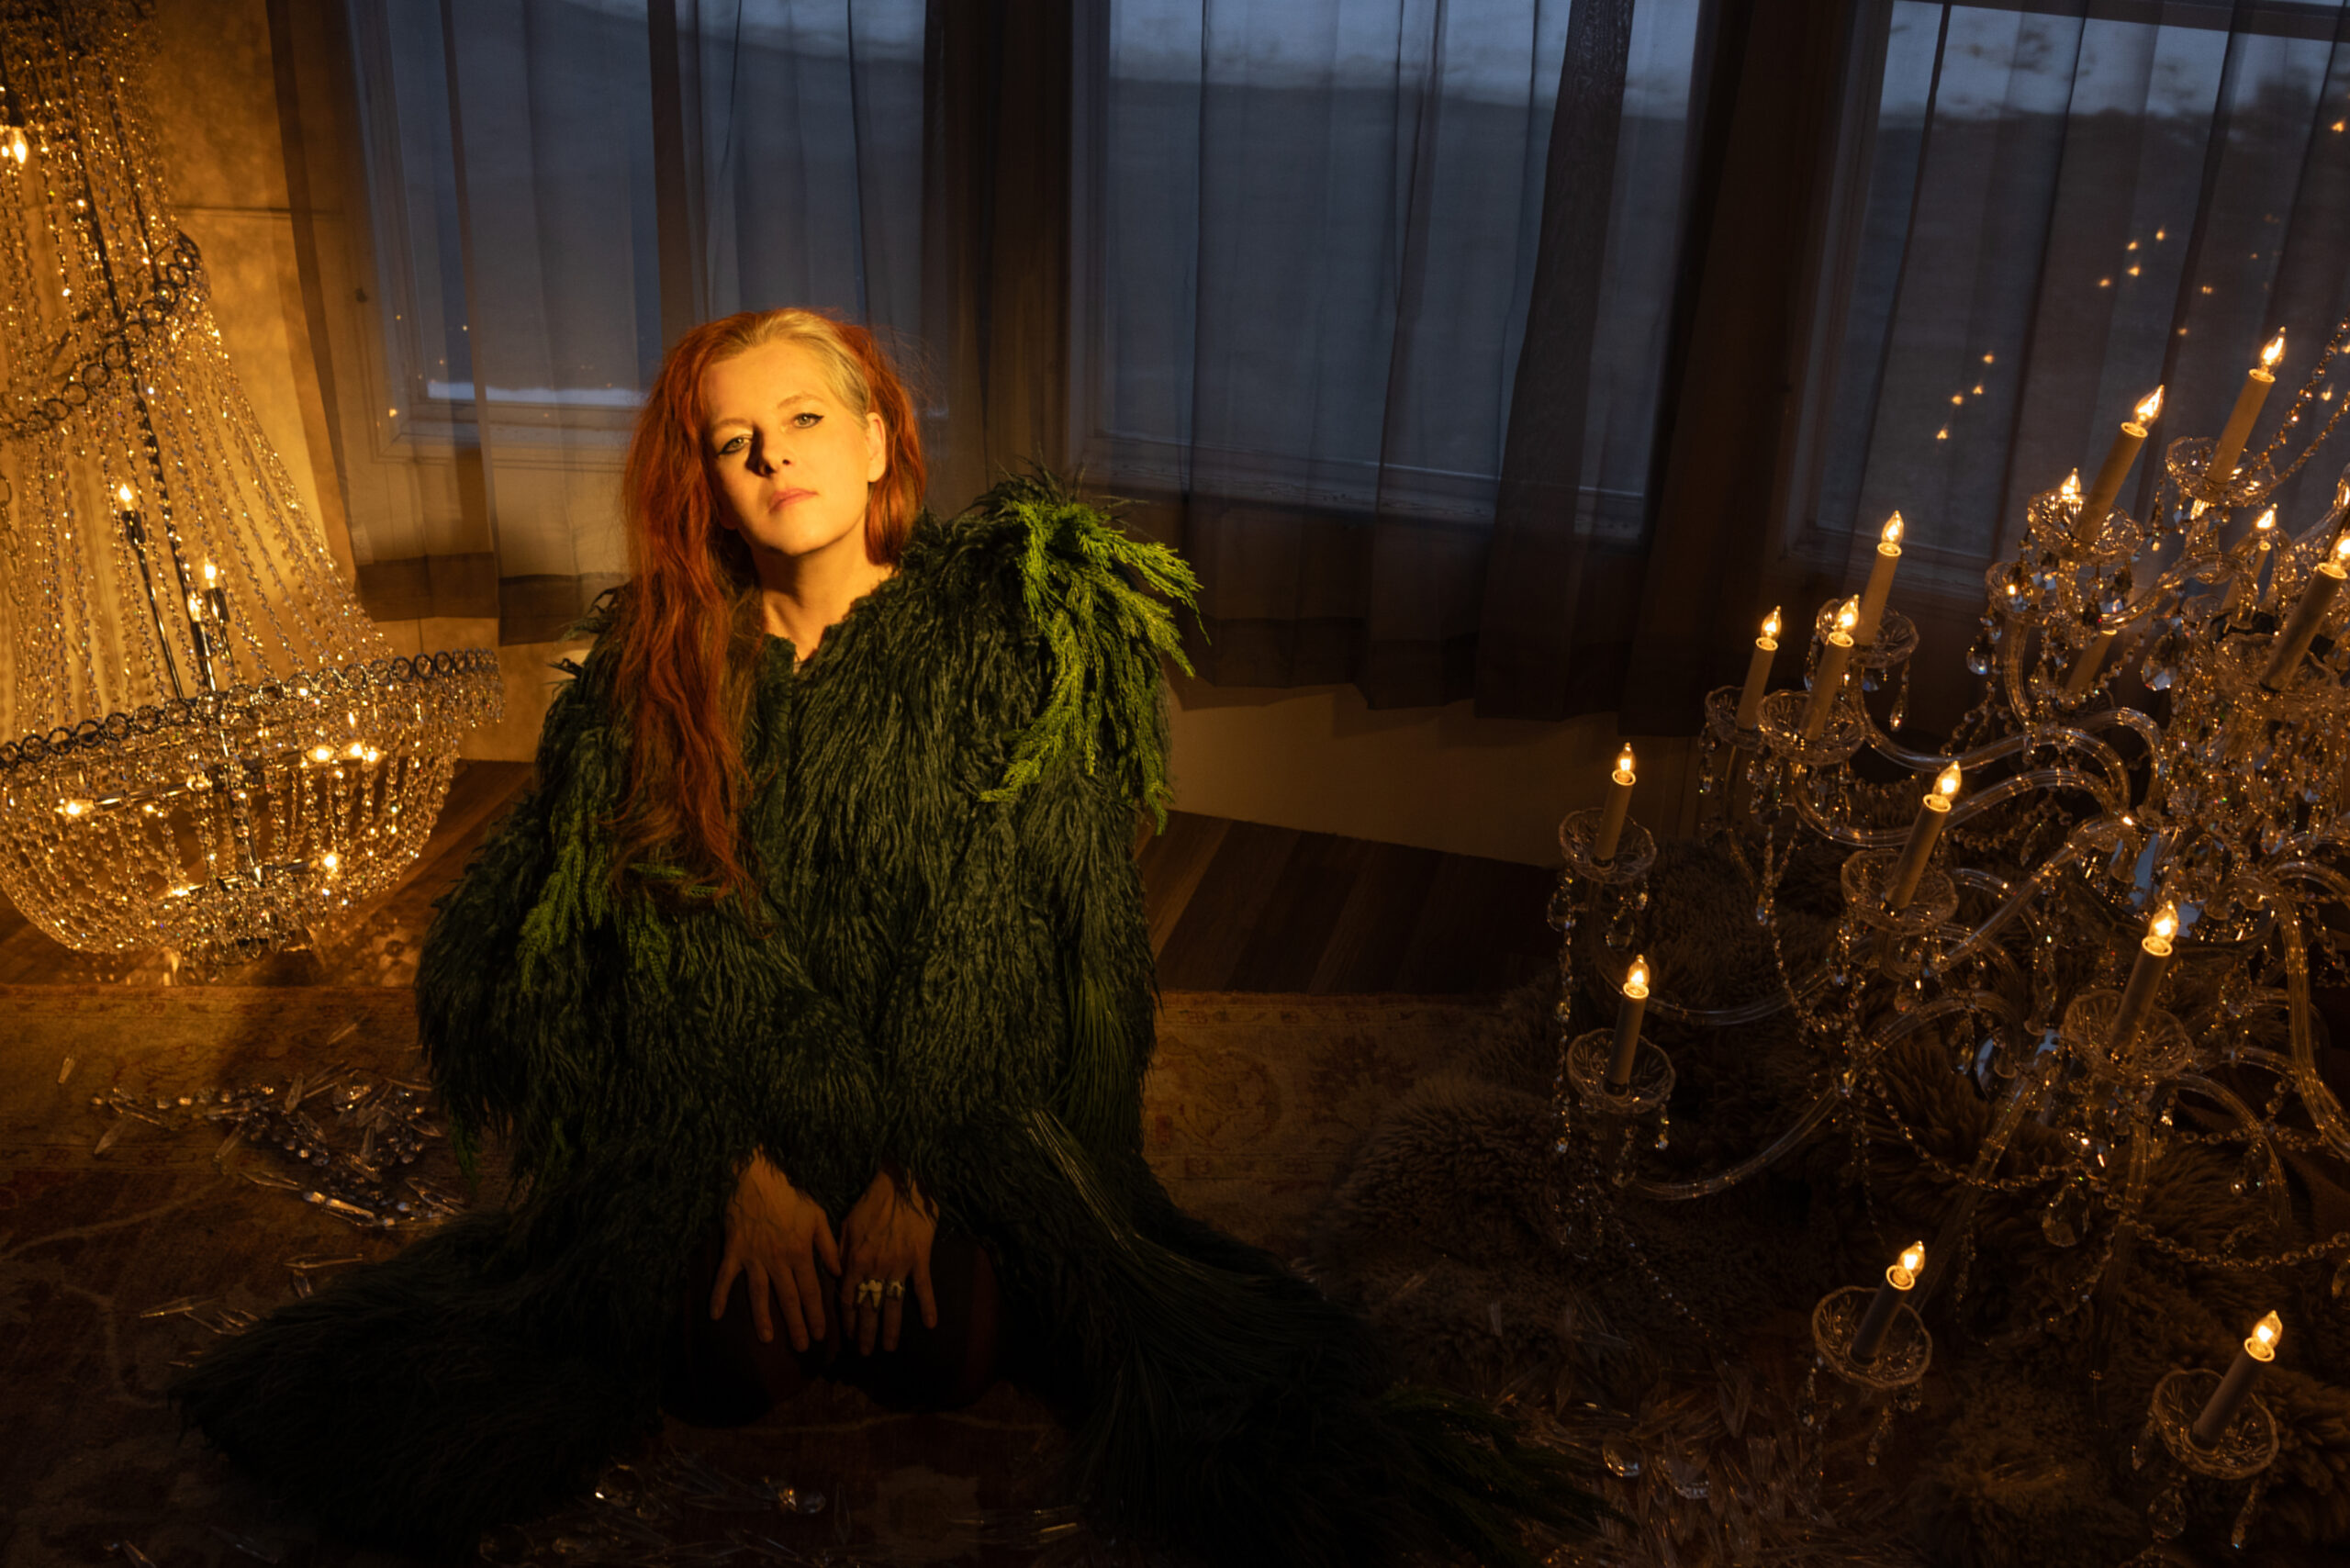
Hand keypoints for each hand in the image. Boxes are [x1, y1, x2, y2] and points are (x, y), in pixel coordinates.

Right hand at [714, 1150, 840, 1351]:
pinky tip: (714, 1315)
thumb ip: (829, 1246)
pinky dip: (718, 1295)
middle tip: (802, 1348)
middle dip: (796, 1325)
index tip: (822, 1334)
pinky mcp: (734, 1251)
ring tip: (767, 1339)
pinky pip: (724, 1277)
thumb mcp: (817, 1216)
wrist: (758, 1177)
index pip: (811, 1291)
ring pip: (759, 1294)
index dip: (817, 1314)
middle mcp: (778, 1260)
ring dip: (762, 1317)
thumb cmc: (790, 1195)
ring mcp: (754, 1257)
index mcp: (800, 1252)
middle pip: (788, 1298)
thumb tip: (838, 1273)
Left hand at [837, 1162, 939, 1354]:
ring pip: (892, 1304)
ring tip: (887, 1348)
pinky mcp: (919, 1259)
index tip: (848, 1335)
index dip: (847, 1319)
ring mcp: (898, 1265)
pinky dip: (928, 1306)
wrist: (901, 1182)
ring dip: (889, 1329)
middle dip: (865, 1333)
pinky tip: (930, 1324)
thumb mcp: (846, 1223)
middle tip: (865, 1353)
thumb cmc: (872, 1200)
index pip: (847, 1298)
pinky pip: (923, 1287)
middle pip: (867, 1307)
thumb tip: (834, 1274)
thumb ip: (839, 1250)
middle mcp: (874, 1268)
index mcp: (854, 1260)